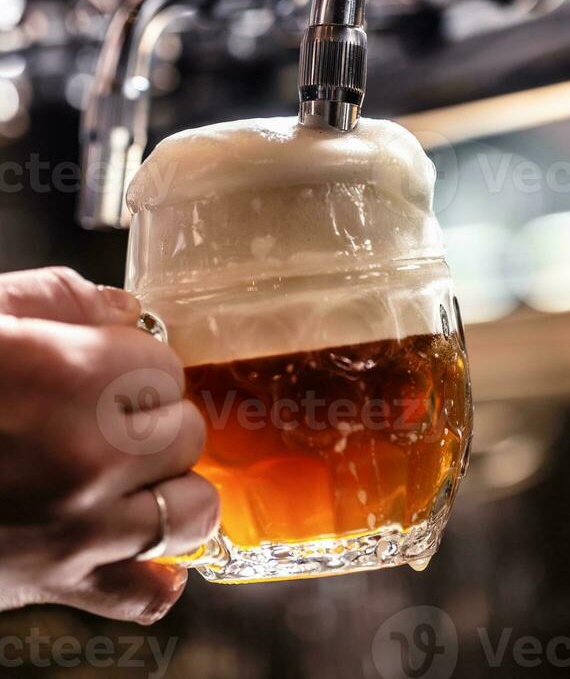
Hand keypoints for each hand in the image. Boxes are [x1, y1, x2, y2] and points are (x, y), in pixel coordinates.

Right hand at [0, 267, 217, 622]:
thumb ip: (64, 299)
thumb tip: (126, 311)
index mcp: (73, 377)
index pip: (166, 365)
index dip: (135, 361)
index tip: (107, 364)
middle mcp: (90, 457)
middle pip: (184, 432)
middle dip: (152, 417)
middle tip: (108, 415)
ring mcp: (78, 529)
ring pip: (191, 508)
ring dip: (167, 485)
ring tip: (129, 472)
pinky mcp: (54, 584)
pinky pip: (143, 594)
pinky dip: (150, 572)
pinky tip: (129, 541)